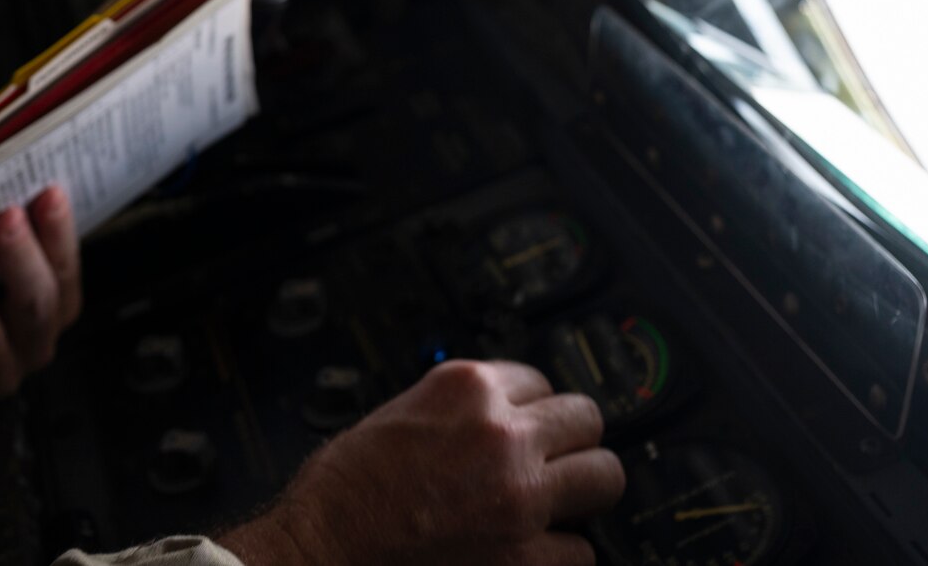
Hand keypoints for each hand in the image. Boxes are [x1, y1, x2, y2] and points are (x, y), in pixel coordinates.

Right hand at [219, 359, 622, 565]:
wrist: (323, 549)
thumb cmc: (345, 490)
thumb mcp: (402, 412)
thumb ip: (460, 410)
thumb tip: (501, 415)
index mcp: (466, 388)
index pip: (540, 379)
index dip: (531, 409)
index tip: (529, 425)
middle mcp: (501, 434)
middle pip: (585, 419)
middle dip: (571, 441)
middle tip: (555, 462)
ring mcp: (520, 496)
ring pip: (604, 477)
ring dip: (581, 493)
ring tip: (558, 505)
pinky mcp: (527, 558)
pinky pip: (582, 550)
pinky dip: (562, 554)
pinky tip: (533, 551)